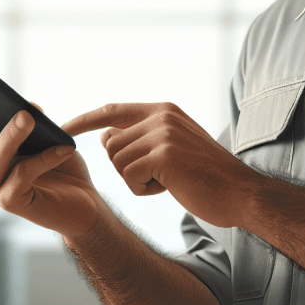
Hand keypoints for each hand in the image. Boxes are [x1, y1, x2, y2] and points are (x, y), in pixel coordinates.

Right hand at [0, 87, 101, 238]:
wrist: (80, 206)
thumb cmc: (59, 166)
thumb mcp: (43, 136)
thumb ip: (28, 121)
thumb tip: (25, 106)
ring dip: (11, 135)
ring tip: (27, 116)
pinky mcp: (10, 203)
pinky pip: (24, 174)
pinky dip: (45, 158)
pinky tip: (64, 148)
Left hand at [63, 102, 264, 228]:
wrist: (241, 194)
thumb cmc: (207, 177)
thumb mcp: (174, 146)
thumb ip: (143, 137)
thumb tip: (106, 136)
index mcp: (164, 110)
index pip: (112, 111)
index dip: (85, 120)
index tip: (63, 128)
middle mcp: (162, 116)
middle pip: (110, 144)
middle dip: (125, 168)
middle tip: (158, 177)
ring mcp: (163, 134)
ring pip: (118, 162)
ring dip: (137, 180)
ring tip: (168, 182)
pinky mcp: (164, 155)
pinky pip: (129, 177)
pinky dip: (144, 190)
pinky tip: (171, 188)